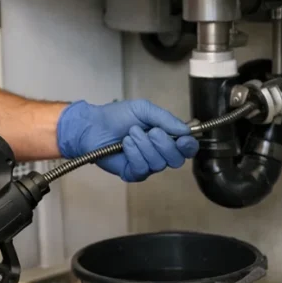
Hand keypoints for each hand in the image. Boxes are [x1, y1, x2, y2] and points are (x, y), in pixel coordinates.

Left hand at [57, 100, 199, 182]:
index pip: (187, 148)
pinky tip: (125, 144)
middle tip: (150, 131)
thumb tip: (186, 130)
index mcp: (166, 137)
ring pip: (159, 164)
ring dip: (144, 145)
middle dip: (164, 144)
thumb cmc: (116, 116)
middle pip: (176, 159)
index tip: (182, 139)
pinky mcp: (132, 173)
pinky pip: (142, 169)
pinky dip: (134, 154)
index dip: (188, 146)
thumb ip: (166, 119)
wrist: (93, 125)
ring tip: (130, 134)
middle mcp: (159, 153)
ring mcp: (146, 165)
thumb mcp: (144, 109)